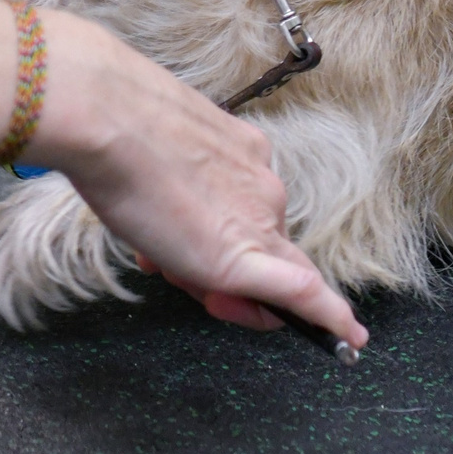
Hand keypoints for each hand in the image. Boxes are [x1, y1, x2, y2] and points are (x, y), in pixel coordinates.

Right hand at [0, 0, 365, 351]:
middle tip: (175, 272)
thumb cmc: (112, 132)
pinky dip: (327, 317)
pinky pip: (301, 291)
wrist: (104, 115)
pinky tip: (348, 338)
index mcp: (243, 154)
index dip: (234, 246)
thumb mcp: (152, 164)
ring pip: (260, 271)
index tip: (205, 270)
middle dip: (223, 274)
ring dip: (223, 287)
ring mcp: (259, 215)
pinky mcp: (247, 253)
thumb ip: (176, 196)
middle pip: (260, 248)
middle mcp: (262, 183)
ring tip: (164, 258)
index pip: (254, 216)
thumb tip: (170, 241)